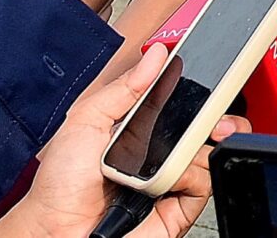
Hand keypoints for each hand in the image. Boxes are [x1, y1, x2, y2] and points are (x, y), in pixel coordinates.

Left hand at [0, 43, 240, 237]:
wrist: (56, 228)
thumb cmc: (61, 183)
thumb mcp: (87, 119)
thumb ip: (124, 87)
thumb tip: (156, 55)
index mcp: (140, 127)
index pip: (179, 102)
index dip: (199, 90)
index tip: (214, 75)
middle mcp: (159, 152)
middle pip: (205, 127)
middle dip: (221, 116)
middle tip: (216, 116)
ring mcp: (169, 179)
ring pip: (208, 153)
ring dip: (197, 147)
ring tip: (171, 154)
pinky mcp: (177, 207)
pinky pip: (202, 184)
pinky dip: (189, 176)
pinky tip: (167, 177)